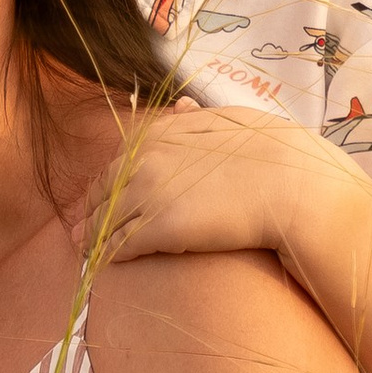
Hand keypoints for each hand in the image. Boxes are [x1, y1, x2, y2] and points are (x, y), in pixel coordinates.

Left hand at [78, 106, 324, 272]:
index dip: (107, 186)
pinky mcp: (156, 230)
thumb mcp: (230, 120)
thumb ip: (196, 118)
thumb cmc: (272, 152)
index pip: (116, 163)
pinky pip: (118, 247)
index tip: (101, 200)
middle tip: (80, 232)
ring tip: (85, 252)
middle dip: (90, 212)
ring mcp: (147, 195)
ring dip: (92, 238)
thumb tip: (180, 105)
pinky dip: (105, 257)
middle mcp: (144, 160)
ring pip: (104, 222)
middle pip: (103, 192)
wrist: (291, 186)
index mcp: (158, 133)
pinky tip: (101, 267)